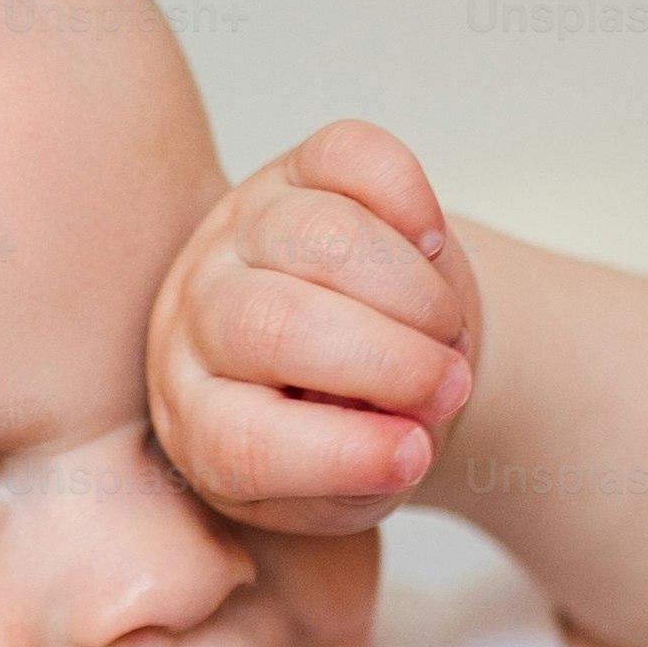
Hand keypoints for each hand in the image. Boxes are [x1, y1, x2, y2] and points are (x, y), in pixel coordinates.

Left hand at [149, 120, 490, 534]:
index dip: (336, 454)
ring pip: (318, 234)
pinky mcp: (293, 171)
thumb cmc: (349, 433)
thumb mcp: (345, 490)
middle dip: (384, 360)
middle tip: (450, 388)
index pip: (238, 440)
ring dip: (410, 290)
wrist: (362, 359)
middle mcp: (198, 319)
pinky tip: (431, 246)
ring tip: (449, 334)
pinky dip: (407, 195)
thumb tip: (407, 439)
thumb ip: (360, 479)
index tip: (416, 457)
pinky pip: (347, 156)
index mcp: (196, 418)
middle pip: (273, 323)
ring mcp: (240, 232)